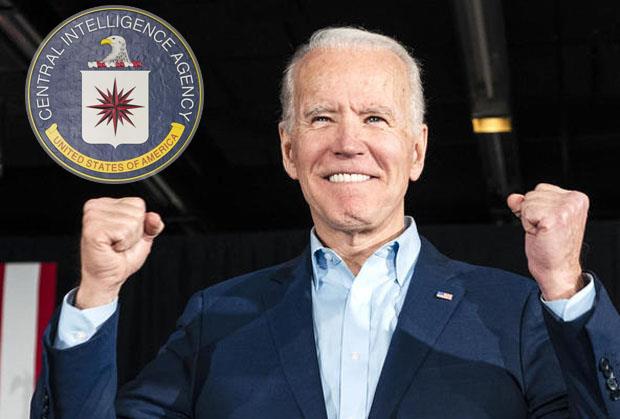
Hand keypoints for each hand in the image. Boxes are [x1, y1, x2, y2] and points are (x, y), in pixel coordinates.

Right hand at [77, 197, 163, 308]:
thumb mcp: (143, 237)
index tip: (124, 235)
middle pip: (136, 212)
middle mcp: (96, 207)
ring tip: (114, 246)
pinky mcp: (92, 230)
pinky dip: (123, 244)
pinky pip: (123, 232)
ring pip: (132, 222)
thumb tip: (154, 217)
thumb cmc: (121, 257)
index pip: (138, 203)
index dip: (139, 224)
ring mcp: (92, 217)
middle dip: (134, 232)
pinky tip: (111, 248)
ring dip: (128, 240)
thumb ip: (152, 224)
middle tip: (118, 243)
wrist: (108, 277)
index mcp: (106, 204)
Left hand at [507, 184, 588, 300]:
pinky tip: (540, 235)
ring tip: (543, 233)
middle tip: (544, 231)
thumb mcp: (538, 219)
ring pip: (527, 202)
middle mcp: (575, 200)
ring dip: (529, 220)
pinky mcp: (555, 217)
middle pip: (532, 194)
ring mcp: (566, 208)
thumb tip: (513, 198)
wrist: (556, 270)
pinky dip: (527, 225)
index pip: (540, 189)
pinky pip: (525, 212)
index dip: (535, 207)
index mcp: (576, 198)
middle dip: (531, 213)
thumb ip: (526, 204)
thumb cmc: (550, 248)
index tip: (547, 224)